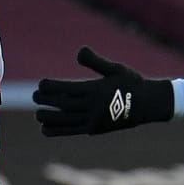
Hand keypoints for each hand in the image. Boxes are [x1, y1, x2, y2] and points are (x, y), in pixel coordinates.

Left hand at [33, 47, 173, 135]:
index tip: (41, 84)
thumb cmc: (131, 83)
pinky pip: (72, 131)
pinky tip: (45, 129)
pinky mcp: (94, 129)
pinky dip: (57, 131)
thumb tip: (79, 52)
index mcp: (96, 90)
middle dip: (45, 101)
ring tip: (38, 114)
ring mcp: (93, 120)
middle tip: (35, 96)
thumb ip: (96, 61)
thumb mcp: (116, 68)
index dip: (50, 87)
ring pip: (65, 120)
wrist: (148, 104)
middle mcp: (93, 107)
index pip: (66, 89)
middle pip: (62, 105)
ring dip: (48, 117)